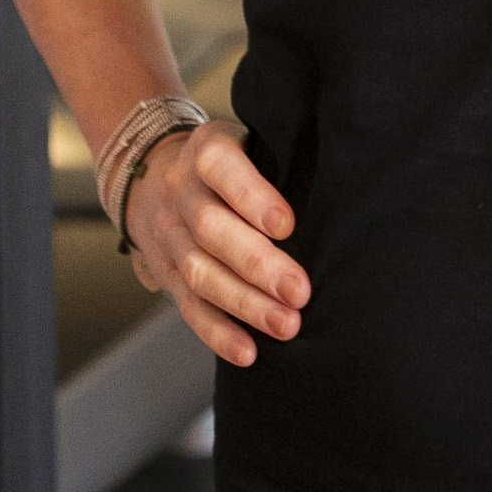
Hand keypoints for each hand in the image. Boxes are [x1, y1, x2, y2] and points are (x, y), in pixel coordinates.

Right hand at [121, 115, 312, 366]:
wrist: (153, 176)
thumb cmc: (232, 160)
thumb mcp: (248, 139)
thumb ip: (280, 159)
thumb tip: (338, 193)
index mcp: (205, 150)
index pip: (222, 168)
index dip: (252, 197)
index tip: (287, 225)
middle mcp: (181, 192)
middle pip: (211, 230)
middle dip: (257, 265)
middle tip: (300, 292)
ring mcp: (169, 236)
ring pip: (200, 274)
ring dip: (244, 304)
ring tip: (287, 325)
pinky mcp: (166, 274)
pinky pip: (188, 307)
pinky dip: (218, 333)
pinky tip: (249, 352)